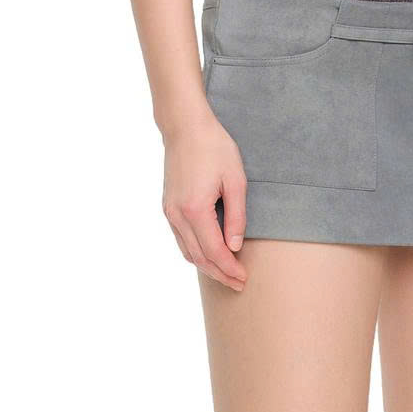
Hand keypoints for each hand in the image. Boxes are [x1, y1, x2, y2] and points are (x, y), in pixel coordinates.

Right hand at [163, 111, 249, 287]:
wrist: (185, 127)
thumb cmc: (214, 148)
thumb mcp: (235, 180)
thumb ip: (237, 216)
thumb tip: (235, 247)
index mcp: (195, 209)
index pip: (214, 251)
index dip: (230, 268)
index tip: (244, 278)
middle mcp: (177, 215)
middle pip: (199, 257)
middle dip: (220, 274)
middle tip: (238, 284)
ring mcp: (169, 212)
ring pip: (187, 251)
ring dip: (207, 267)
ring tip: (226, 274)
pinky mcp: (167, 207)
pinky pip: (181, 239)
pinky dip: (195, 253)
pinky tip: (209, 255)